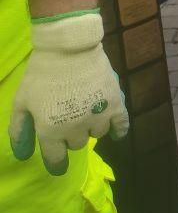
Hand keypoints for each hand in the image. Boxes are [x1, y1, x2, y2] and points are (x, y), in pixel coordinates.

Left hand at [8, 11, 128, 175]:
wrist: (68, 48)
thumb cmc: (41, 74)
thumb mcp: (21, 102)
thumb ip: (20, 130)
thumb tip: (22, 155)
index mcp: (50, 130)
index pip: (56, 159)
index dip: (56, 164)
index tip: (58, 164)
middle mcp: (75, 128)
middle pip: (77, 144)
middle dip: (71, 136)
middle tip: (68, 120)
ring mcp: (98, 116)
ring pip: (98, 134)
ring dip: (91, 128)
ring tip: (87, 113)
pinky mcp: (115, 104)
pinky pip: (121, 125)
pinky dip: (118, 130)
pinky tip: (114, 130)